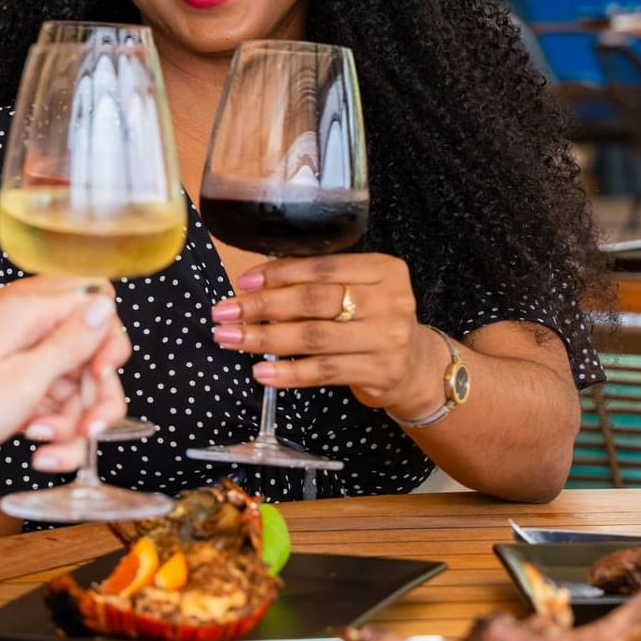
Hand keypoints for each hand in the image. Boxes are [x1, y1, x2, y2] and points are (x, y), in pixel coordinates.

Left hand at [0, 277, 129, 482]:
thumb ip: (71, 342)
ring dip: (73, 421)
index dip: (108, 341)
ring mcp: (23, 362)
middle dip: (98, 394)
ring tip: (45, 442)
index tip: (103, 376)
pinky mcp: (17, 391)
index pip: (94, 303)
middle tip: (91, 427)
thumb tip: (105, 304)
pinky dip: (55, 431)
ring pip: (77, 385)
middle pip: (91, 351)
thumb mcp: (26, 378)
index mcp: (27, 311)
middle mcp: (27, 330)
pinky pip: (55, 406)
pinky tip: (39, 451)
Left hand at [208, 253, 447, 420]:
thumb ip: (317, 282)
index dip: (278, 274)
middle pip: (314, 300)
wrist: (415, 366)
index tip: (242, 283)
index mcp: (383, 268)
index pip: (322, 267)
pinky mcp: (381, 372)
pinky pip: (324, 372)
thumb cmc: (372, 320)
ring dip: (265, 339)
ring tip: (231, 339)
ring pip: (314, 337)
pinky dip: (288, 373)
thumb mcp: (356, 290)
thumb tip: (253, 283)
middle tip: (224, 312)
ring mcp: (388, 338)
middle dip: (262, 306)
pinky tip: (261, 372)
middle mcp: (390, 300)